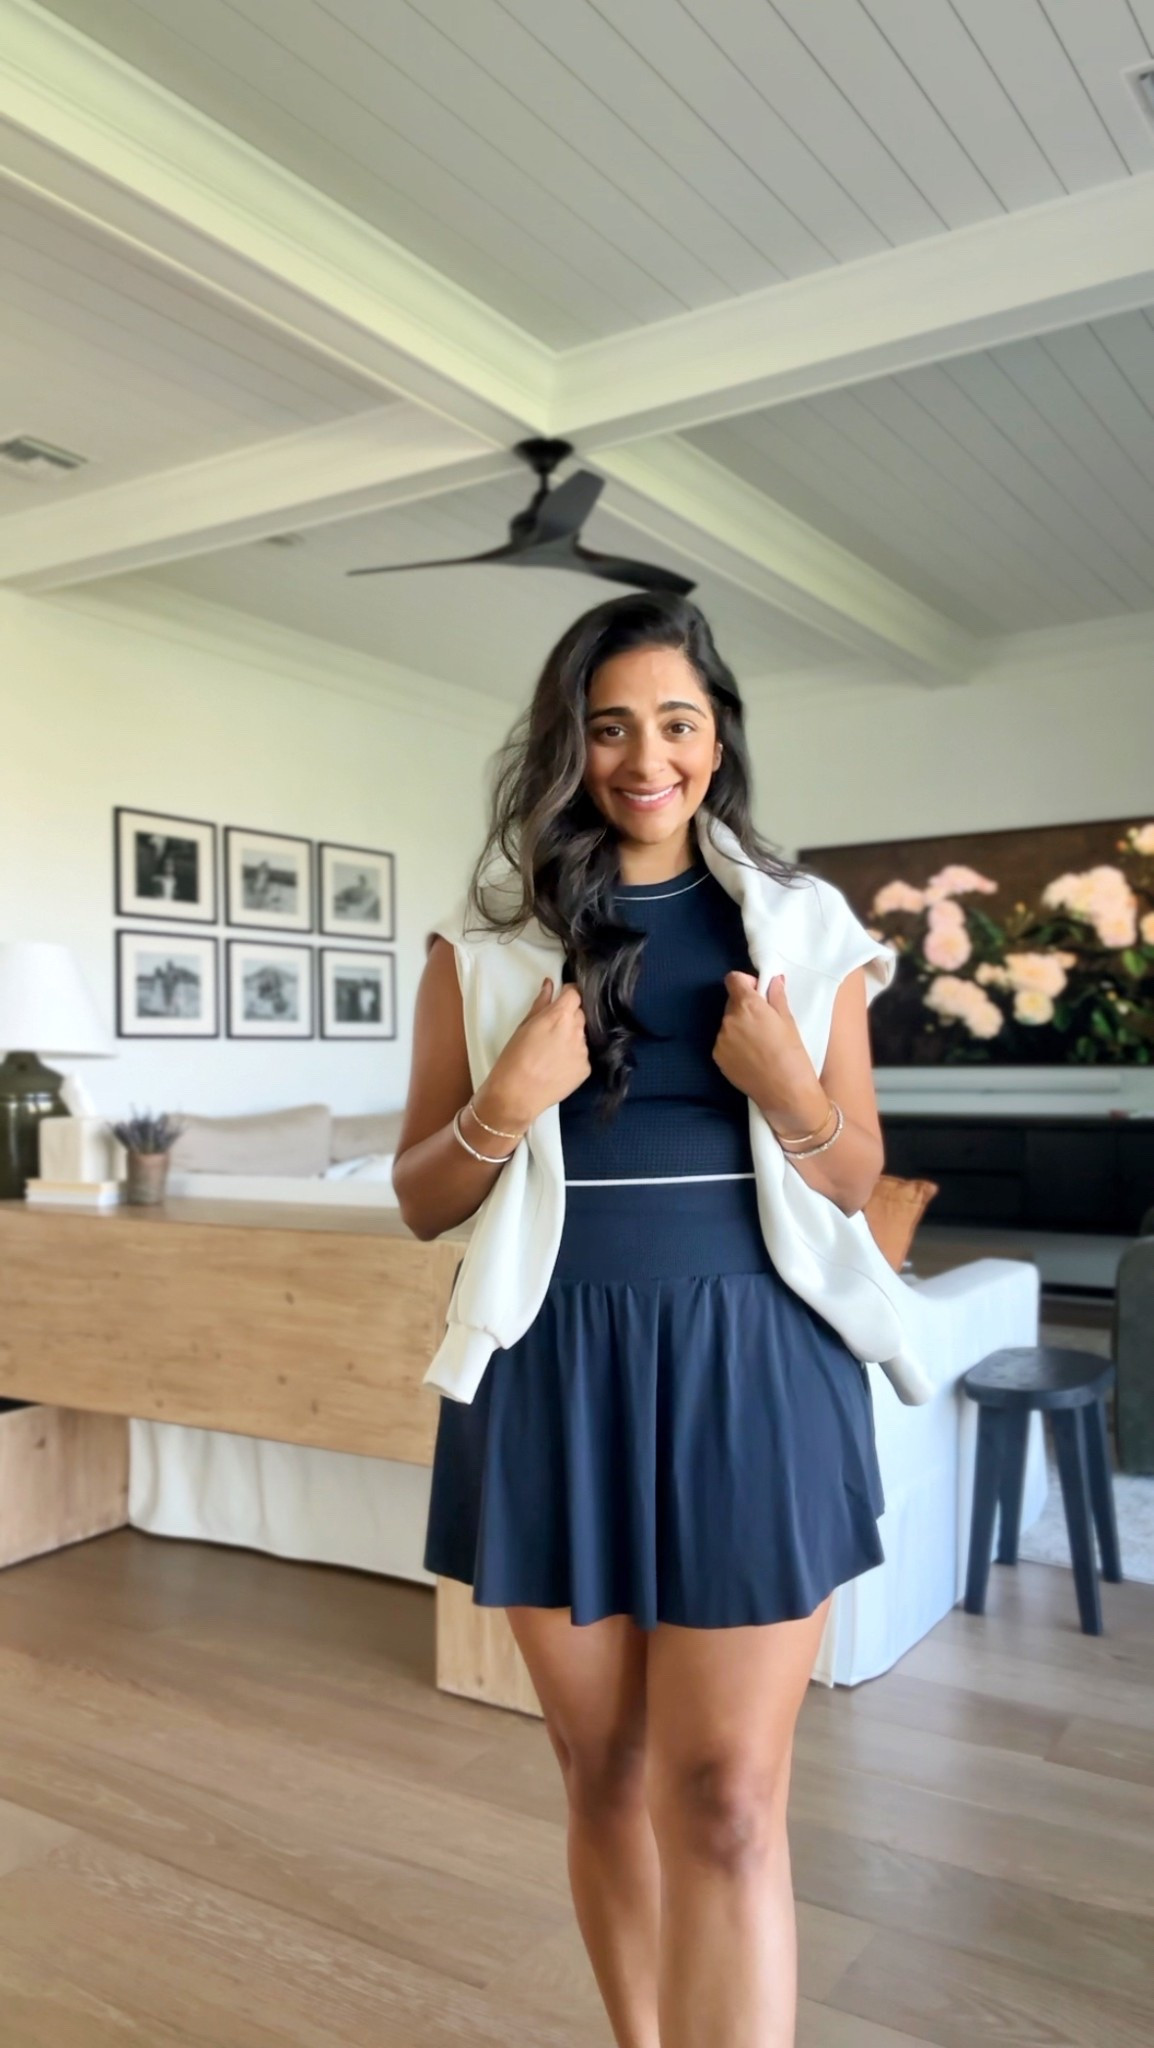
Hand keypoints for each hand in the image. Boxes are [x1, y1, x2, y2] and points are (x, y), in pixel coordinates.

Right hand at [474, 977, 590, 1133]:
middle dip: (569, 1016)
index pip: (575, 993)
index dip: (568, 994)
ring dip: (571, 1037)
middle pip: (580, 1014)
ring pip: (581, 1035)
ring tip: (552, 1051)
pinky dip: (573, 1057)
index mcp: (560, 1016)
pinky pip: (582, 1055)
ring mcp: (584, 1051)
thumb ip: (541, 1003)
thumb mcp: (523, 1026)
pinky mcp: (586, 1069)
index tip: (561, 998)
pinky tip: (557, 1066)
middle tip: (551, 1028)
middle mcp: (577, 1031)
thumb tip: (550, 985)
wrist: (516, 1095)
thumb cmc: (513, 1058)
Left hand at [712, 971, 827, 1136]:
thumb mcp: (788, 1022)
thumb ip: (776, 997)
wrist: (785, 1093)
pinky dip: (734, 1044)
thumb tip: (773, 980)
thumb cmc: (792, 1055)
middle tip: (764, 1023)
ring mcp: (720, 1039)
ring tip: (759, 1044)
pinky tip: (751, 1056)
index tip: (757, 993)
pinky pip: (724, 1042)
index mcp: (748, 1006)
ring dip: (739, 1026)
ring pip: (728, 1023)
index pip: (733, 979)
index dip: (746, 983)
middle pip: (731, 1002)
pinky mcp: (717, 1057)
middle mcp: (729, 1020)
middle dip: (745, 1007)